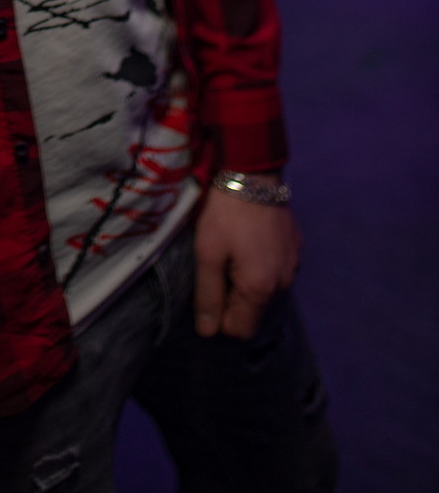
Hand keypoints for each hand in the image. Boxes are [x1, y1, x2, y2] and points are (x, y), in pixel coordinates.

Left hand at [193, 184, 300, 339]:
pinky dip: (262, 264)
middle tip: (219, 264)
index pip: (240, 330)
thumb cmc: (226, 214)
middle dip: (233, 297)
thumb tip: (208, 333)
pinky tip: (250, 240)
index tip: (210, 287)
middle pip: (253, 310)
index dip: (220, 316)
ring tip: (234, 249)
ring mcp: (294, 265)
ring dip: (247, 280)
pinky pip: (276, 270)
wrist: (253, 173)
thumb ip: (208, 295)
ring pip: (265, 290)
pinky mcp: (297, 248)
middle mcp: (284, 284)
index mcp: (261, 289)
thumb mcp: (208, 252)